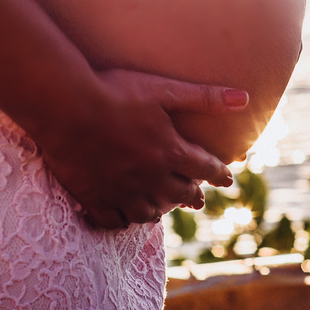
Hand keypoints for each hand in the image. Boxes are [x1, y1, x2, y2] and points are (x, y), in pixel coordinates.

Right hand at [39, 69, 247, 229]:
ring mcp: (122, 191)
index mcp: (170, 152)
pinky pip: (114, 220)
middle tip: (198, 199)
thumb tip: (244, 99)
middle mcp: (151, 177)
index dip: (220, 173)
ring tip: (162, 208)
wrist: (65, 107)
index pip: (205, 168)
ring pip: (149, 212)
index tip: (228, 178)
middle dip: (192, 195)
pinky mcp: (94, 198)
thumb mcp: (164, 89)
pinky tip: (124, 217)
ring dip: (160, 209)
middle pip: (180, 194)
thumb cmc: (115, 92)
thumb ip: (204, 97)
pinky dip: (123, 219)